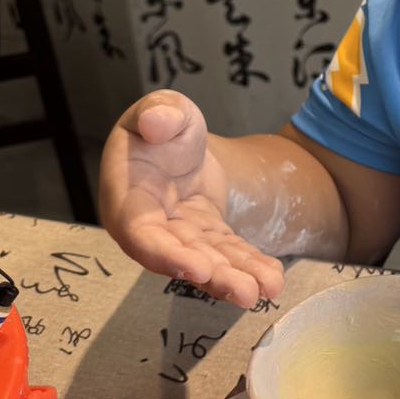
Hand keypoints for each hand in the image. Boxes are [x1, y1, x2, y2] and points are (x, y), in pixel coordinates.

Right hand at [98, 90, 284, 307]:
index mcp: (128, 197)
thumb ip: (158, 112)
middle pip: (179, 258)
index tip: (198, 268)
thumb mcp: (161, 107)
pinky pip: (228, 253)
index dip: (167, 255)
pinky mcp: (205, 236)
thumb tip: (157, 123)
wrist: (179, 138)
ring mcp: (180, 234)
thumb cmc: (162, 124)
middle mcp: (150, 225)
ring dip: (236, 277)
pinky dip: (250, 264)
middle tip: (244, 291)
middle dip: (213, 276)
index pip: (142, 234)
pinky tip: (272, 278)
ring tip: (267, 289)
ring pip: (208, 261)